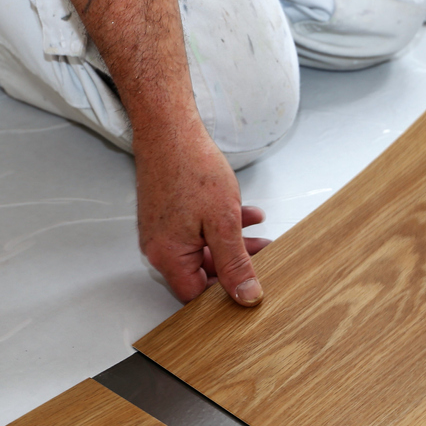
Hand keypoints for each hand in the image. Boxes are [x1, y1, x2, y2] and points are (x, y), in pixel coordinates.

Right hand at [134, 125, 269, 305]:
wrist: (170, 130)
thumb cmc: (191, 169)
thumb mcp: (224, 223)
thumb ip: (235, 263)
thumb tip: (245, 295)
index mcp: (168, 256)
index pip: (196, 295)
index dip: (225, 295)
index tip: (251, 289)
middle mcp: (160, 247)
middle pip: (202, 272)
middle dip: (236, 265)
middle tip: (264, 258)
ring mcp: (163, 231)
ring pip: (204, 250)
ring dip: (234, 244)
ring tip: (262, 236)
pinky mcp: (169, 216)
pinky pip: (199, 231)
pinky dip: (223, 227)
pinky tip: (247, 215)